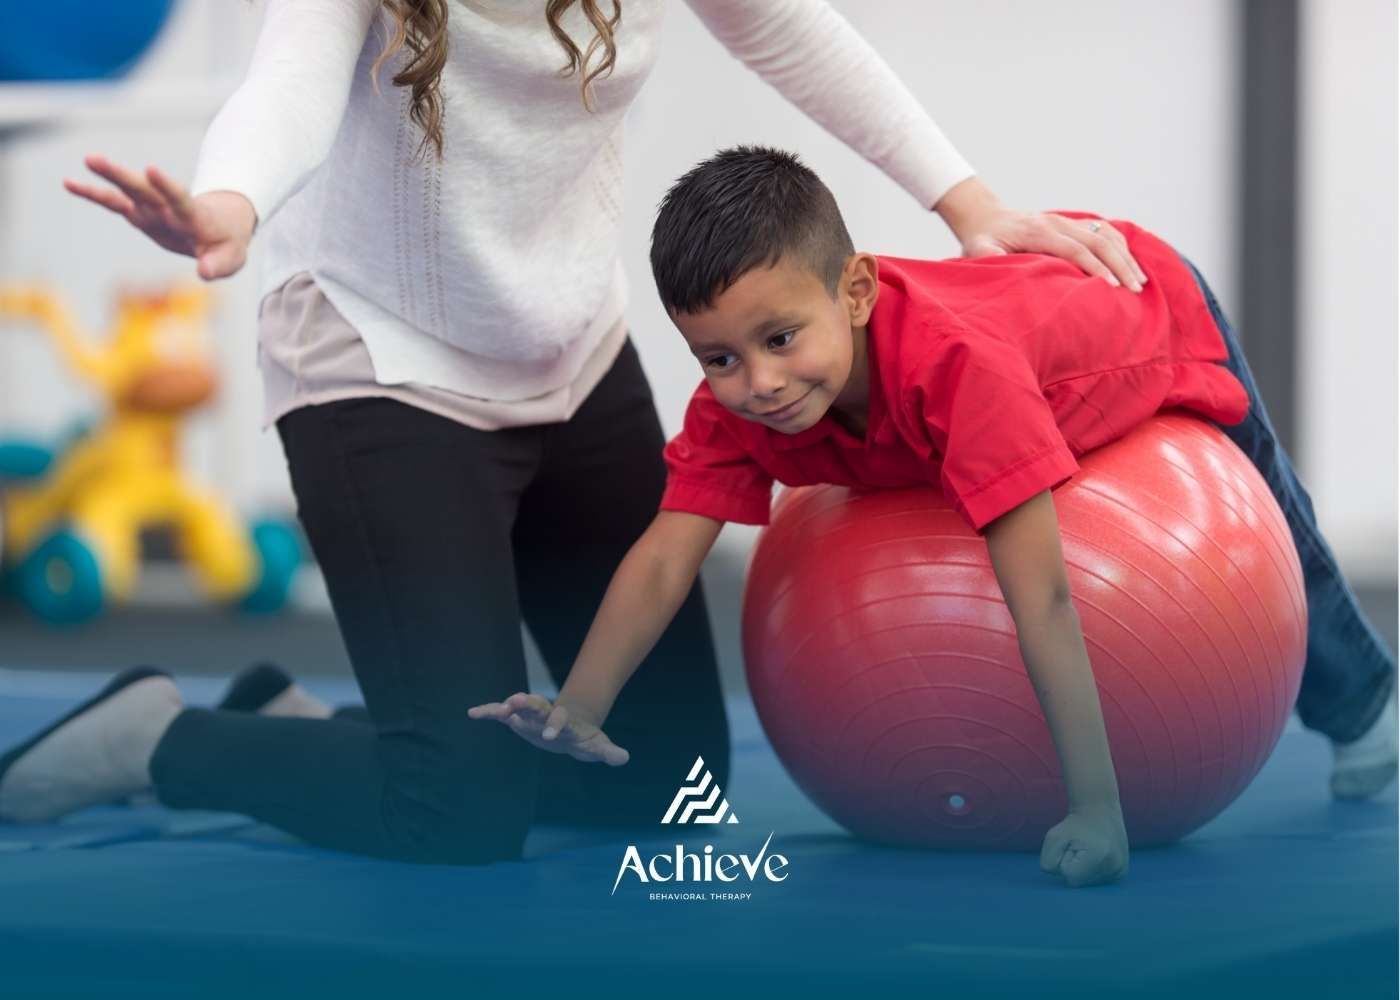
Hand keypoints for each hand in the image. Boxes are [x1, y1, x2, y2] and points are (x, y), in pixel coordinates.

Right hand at [63, 156, 255, 280]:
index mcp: (193, 216)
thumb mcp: (231, 259)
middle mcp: (169, 208)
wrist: (222, 225)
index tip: (151, 169)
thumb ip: (219, 265)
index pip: (180, 199)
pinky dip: (94, 194)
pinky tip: (69, 183)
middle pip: (145, 189)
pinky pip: (114, 202)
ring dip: (108, 176)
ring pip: (128, 190)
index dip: (166, 186)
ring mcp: (153, 209)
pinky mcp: (140, 214)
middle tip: (96, 160)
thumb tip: (204, 272)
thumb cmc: (227, 243)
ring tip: (87, 160)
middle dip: (122, 176)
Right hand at [468, 692, 629, 766]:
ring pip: (518, 707)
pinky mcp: (518, 718)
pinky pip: (501, 714)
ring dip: (507, 707)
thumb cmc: (585, 738)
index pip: (560, 720)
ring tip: (494, 710)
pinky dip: (488, 712)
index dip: (556, 725)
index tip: (551, 735)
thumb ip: (609, 752)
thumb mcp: (598, 746)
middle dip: (527, 704)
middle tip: (516, 702)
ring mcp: (531, 714)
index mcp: (565, 722)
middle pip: (537, 706)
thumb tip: (623, 758)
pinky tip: (472, 713)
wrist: (572, 727)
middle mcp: (547, 714)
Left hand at [963, 209, 1146, 291]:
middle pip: (1098, 241)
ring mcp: (1067, 220)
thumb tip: (998, 263)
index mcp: (1038, 231)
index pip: (1075, 248)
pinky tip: (1131, 264)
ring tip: (1140, 281)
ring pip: (1105, 234)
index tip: (1111, 287)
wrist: (986, 217)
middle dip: (1119, 265)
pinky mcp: (1072, 223)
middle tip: (1134, 289)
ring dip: (1125, 257)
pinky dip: (1121, 246)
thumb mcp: (977, 250)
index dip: (1094, 267)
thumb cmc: (982, 240)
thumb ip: (987, 257)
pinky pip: (1104, 230)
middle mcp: (1057, 222)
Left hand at [1040, 802, 1129, 887]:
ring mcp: (1120, 872)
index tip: (1072, 846)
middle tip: (1081, 848)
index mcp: (1100, 856)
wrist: (1100, 812)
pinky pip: (1096, 882)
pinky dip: (1091, 871)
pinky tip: (1096, 857)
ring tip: (1089, 852)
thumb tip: (1061, 881)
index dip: (1064, 860)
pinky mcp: (1121, 874)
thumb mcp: (1053, 837)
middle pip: (1078, 883)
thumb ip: (1048, 862)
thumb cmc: (1074, 825)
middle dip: (1073, 868)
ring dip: (1082, 870)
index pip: (1068, 875)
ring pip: (1087, 884)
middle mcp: (1115, 867)